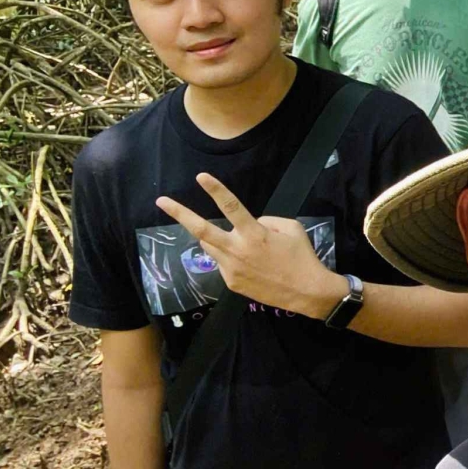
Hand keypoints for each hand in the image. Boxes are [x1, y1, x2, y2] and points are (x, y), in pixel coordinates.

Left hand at [156, 173, 344, 318]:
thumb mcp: (291, 228)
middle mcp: (237, 250)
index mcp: (254, 233)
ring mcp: (231, 268)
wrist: (306, 291)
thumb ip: (266, 220)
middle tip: (161, 201)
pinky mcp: (231, 282)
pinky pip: (224, 262)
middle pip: (202, 230)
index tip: (201, 177)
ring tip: (240, 244)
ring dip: (217, 238)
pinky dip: (233, 257)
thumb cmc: (301, 256)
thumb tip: (250, 223)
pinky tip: (253, 265)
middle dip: (180, 214)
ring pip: (211, 246)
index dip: (216, 190)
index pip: (231, 206)